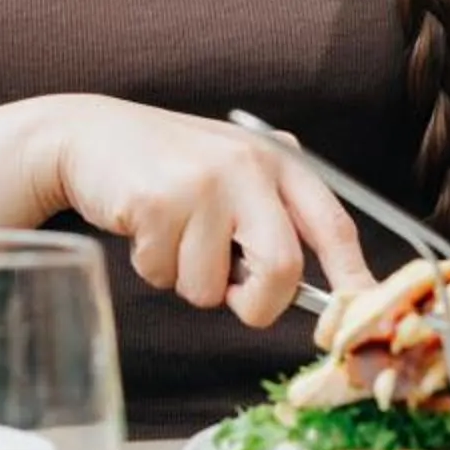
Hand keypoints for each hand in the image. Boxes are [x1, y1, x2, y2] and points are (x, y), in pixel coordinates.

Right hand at [0, 96, 372, 326]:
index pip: (333, 225)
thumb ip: (274, 213)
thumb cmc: (170, 165)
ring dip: (187, 279)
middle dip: (258, 303)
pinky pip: (164, 274)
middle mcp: (248, 166)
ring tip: (170, 233)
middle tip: (236, 297)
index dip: (352, 277)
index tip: (358, 315)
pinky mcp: (156, 202)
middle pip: (282, 269)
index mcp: (279, 160)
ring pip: (212, 286)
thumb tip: (314, 286)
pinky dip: (152, 266)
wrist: (91, 134)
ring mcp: (202, 182)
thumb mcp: (235, 170)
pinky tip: (143, 225)